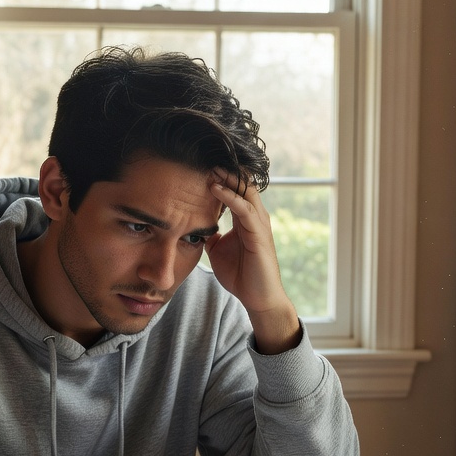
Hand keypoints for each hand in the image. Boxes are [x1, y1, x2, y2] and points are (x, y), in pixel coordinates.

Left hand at [206, 169, 300, 353]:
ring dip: (226, 177)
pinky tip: (214, 188)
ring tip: (207, 166)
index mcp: (245, 218)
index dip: (219, 176)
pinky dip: (229, 196)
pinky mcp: (259, 234)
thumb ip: (210, 234)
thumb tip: (195, 226)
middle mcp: (255, 216)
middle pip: (241, 183)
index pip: (234, 188)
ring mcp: (259, 223)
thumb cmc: (240, 275)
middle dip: (223, 170)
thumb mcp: (217, 250)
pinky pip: (244, 209)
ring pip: (245, 190)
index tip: (198, 165)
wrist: (257, 298)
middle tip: (202, 157)